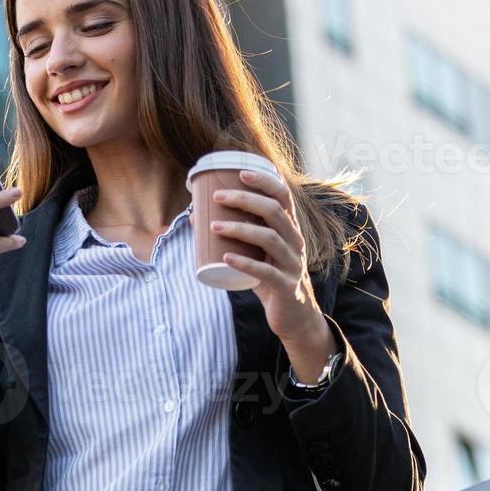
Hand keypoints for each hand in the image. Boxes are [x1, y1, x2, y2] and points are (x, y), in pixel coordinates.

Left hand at [207, 169, 330, 352]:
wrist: (294, 317)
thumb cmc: (270, 278)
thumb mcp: (255, 253)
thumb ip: (232, 235)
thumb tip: (194, 214)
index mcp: (289, 229)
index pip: (283, 196)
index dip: (265, 181)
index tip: (240, 173)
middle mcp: (295, 242)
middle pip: (274, 212)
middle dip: (245, 200)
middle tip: (217, 196)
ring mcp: (293, 264)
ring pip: (269, 238)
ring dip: (240, 229)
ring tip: (214, 226)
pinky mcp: (286, 287)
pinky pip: (266, 273)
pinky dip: (245, 263)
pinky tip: (227, 257)